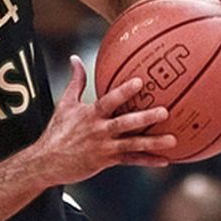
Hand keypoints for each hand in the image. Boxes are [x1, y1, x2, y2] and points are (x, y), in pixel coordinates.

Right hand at [35, 55, 175, 185]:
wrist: (47, 161)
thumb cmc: (57, 131)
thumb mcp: (65, 104)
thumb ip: (75, 81)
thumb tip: (74, 58)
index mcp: (90, 114)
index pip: (109, 101)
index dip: (124, 92)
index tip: (140, 81)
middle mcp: (99, 130)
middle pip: (125, 123)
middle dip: (145, 117)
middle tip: (165, 112)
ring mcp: (104, 147)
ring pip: (132, 144)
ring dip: (153, 142)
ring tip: (173, 139)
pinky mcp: (107, 161)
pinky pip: (130, 160)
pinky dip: (147, 160)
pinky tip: (165, 159)